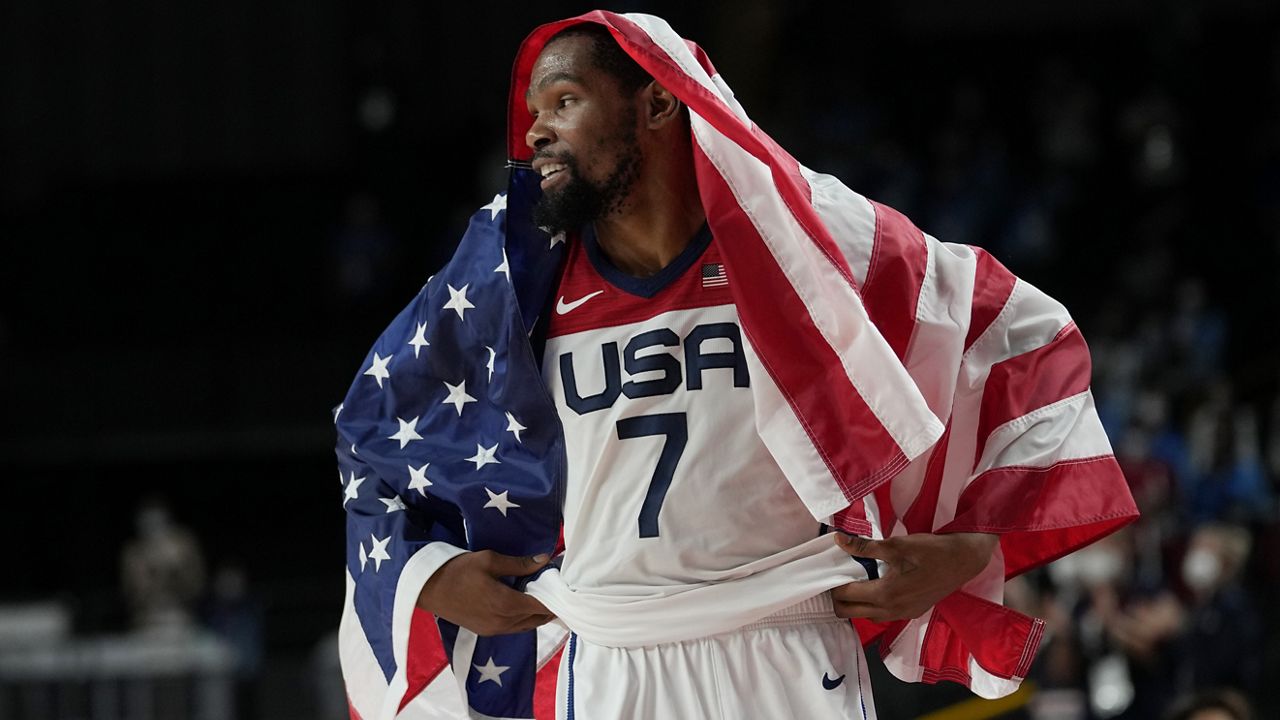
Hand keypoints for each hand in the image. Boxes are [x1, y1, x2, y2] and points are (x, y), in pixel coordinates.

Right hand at [416, 550, 555, 636]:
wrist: (428, 588)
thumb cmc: (458, 570)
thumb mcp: (489, 560)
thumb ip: (519, 564)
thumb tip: (544, 560)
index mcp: (506, 604)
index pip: (541, 606)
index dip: (556, 598)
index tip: (566, 586)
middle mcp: (503, 622)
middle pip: (537, 618)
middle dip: (550, 606)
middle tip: (559, 591)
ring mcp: (494, 630)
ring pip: (526, 626)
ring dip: (538, 614)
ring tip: (545, 597)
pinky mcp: (485, 631)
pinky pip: (514, 628)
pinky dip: (524, 619)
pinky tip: (525, 605)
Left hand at [830, 532, 997, 621]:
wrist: (963, 561)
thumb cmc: (931, 551)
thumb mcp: (896, 545)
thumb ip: (865, 546)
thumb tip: (839, 540)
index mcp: (885, 594)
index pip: (845, 596)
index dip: (832, 584)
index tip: (828, 571)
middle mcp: (891, 610)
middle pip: (850, 613)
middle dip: (839, 597)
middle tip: (838, 577)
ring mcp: (902, 615)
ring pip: (866, 616)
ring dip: (856, 602)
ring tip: (855, 579)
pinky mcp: (911, 613)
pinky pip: (882, 615)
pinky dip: (871, 604)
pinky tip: (875, 585)